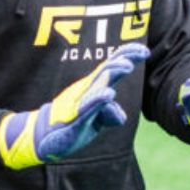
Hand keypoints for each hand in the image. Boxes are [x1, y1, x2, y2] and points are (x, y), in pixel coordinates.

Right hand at [0, 43, 149, 169]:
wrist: (45, 139)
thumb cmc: (72, 125)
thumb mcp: (96, 121)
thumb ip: (109, 114)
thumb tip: (121, 114)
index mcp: (93, 88)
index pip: (111, 67)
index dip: (127, 56)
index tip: (144, 50)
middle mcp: (86, 90)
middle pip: (108, 69)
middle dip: (125, 58)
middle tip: (143, 52)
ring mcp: (79, 102)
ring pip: (98, 83)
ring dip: (113, 72)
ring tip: (127, 66)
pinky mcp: (74, 118)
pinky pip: (87, 107)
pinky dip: (98, 99)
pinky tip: (108, 94)